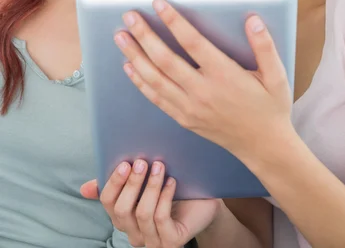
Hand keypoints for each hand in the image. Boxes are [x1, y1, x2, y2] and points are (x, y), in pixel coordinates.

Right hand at [81, 159, 219, 247]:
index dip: (113, 182)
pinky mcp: (172, 242)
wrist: (203, 202)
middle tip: (142, 161)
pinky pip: (161, 219)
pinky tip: (172, 181)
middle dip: (131, 184)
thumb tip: (85, 189)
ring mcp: (153, 240)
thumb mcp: (144, 182)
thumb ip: (119, 182)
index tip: (124, 163)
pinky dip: (165, 197)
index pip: (107, 202)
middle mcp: (135, 233)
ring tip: (160, 166)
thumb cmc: (171, 188)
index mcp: (124, 218)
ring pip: (142, 214)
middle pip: (121, 210)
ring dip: (151, 187)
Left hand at [114, 0, 294, 163]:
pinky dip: (140, 82)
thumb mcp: (276, 75)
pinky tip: (129, 67)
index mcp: (225, 76)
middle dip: (144, 36)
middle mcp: (203, 91)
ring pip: (155, 79)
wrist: (264, 147)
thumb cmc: (271, 108)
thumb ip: (264, 45)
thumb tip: (252, 19)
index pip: (192, 43)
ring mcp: (190, 108)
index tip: (158, 4)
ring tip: (120, 37)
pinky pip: (157, 98)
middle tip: (129, 16)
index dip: (174, 21)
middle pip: (165, 60)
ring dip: (135, 56)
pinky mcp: (185, 119)